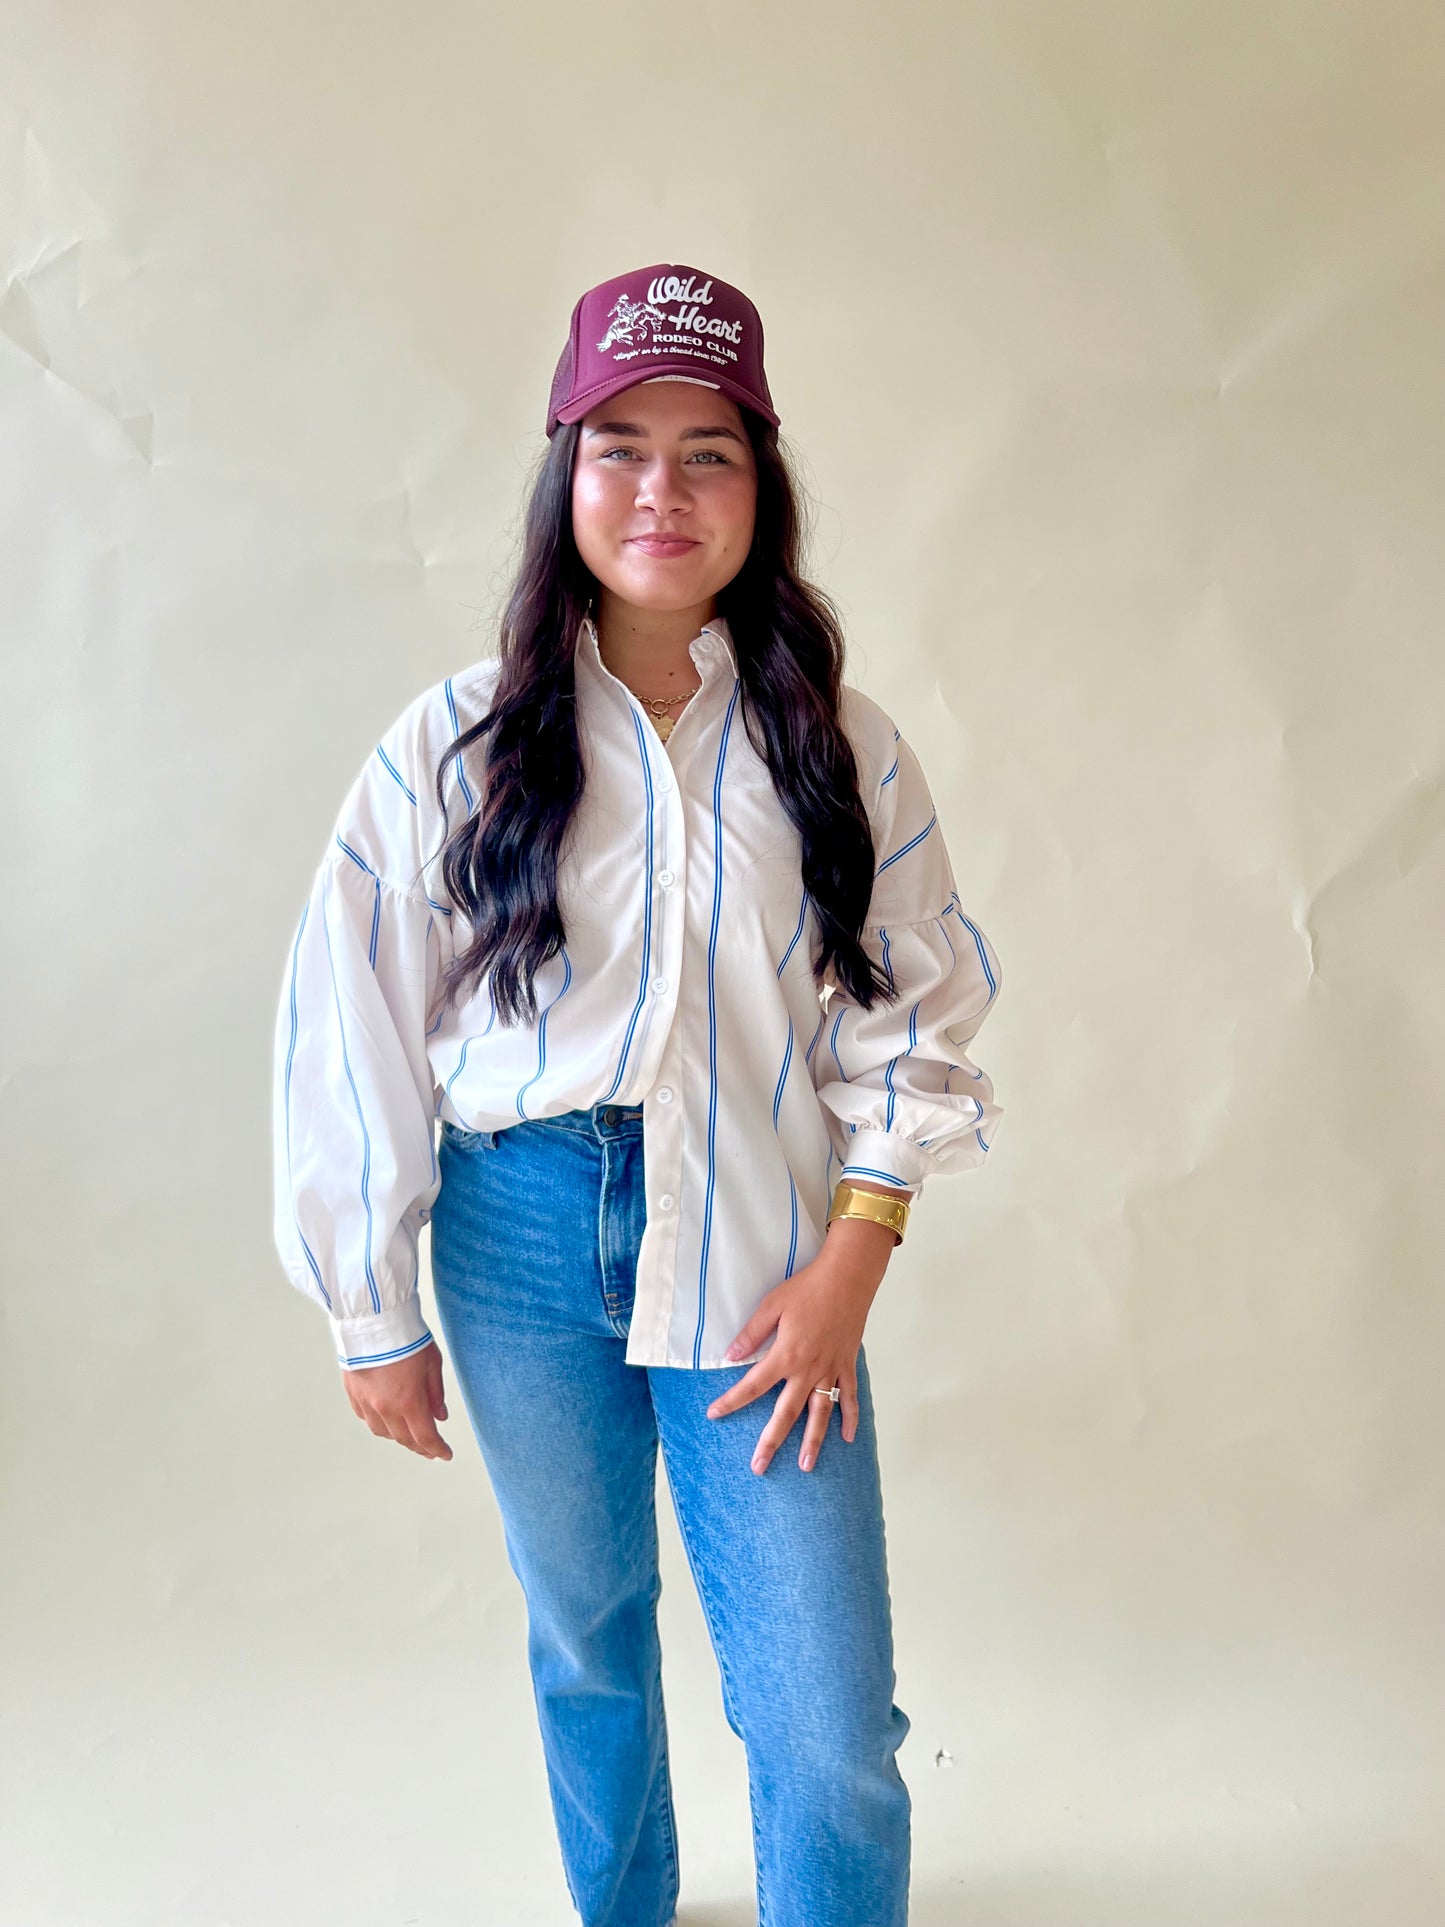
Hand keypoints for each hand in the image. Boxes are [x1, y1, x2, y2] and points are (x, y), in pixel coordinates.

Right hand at [342, 1341, 452, 1460]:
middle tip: (431, 1448)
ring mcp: (366, 1402)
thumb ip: (435, 1394)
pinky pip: (367, 1418)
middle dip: (420, 1447)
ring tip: (410, 1434)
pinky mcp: (353, 1393)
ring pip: (384, 1432)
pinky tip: (388, 1420)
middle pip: (405, 1439)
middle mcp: (385, 1408)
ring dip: (399, 1437)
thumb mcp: (432, 1363)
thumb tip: (439, 1416)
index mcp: (408, 1402)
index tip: (445, 1454)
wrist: (374, 1319)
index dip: (437, 1449)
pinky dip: (380, 1423)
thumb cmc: (406, 1336)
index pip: (425, 1438)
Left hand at [704, 1231, 890, 1474]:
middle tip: (759, 1467)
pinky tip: (848, 1439)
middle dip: (771, 1441)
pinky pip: (850, 1398)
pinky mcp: (847, 1365)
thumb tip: (730, 1355)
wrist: (848, 1277)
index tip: (714, 1414)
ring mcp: (831, 1370)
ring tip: (806, 1466)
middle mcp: (808, 1370)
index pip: (753, 1386)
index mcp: (786, 1355)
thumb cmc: (808, 1287)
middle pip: (786, 1413)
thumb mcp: (772, 1305)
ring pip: (820, 1414)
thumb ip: (752, 1333)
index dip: (732, 1401)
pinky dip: (851, 1419)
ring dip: (813, 1442)